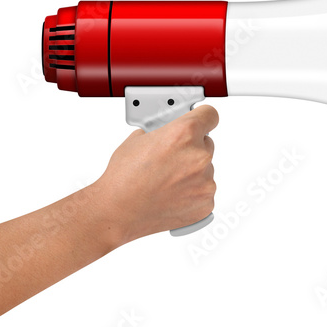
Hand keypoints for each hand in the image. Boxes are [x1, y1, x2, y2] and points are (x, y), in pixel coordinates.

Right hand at [93, 105, 218, 244]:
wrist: (117, 212)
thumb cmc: (123, 178)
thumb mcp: (138, 139)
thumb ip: (163, 131)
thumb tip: (171, 131)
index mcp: (184, 134)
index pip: (210, 115)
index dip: (203, 117)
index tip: (202, 121)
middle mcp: (199, 156)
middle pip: (207, 143)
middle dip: (192, 148)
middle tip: (172, 157)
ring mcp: (205, 182)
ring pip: (206, 169)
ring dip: (192, 172)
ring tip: (167, 180)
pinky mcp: (206, 203)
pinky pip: (205, 191)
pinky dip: (193, 192)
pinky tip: (173, 194)